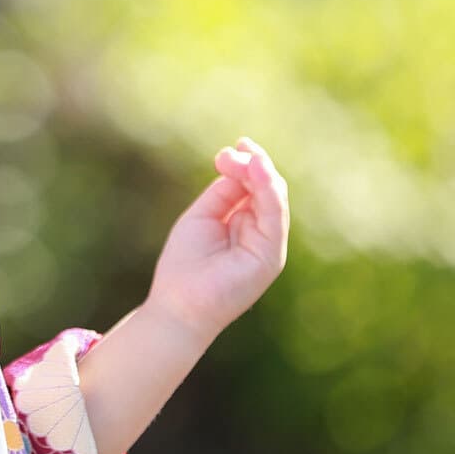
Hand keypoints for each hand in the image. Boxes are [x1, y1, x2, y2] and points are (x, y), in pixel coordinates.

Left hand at [146, 135, 290, 344]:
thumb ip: (225, 190)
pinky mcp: (271, 256)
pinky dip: (268, 191)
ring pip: (275, 199)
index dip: (246, 164)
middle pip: (267, 188)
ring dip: (262, 173)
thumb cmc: (185, 264)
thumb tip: (239, 163)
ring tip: (247, 155)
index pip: (254, 186)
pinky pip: (275, 217)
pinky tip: (258, 171)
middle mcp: (261, 233)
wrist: (179, 305)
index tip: (231, 148)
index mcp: (245, 224)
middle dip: (252, 164)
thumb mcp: (203, 215)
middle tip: (231, 151)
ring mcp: (268, 245)